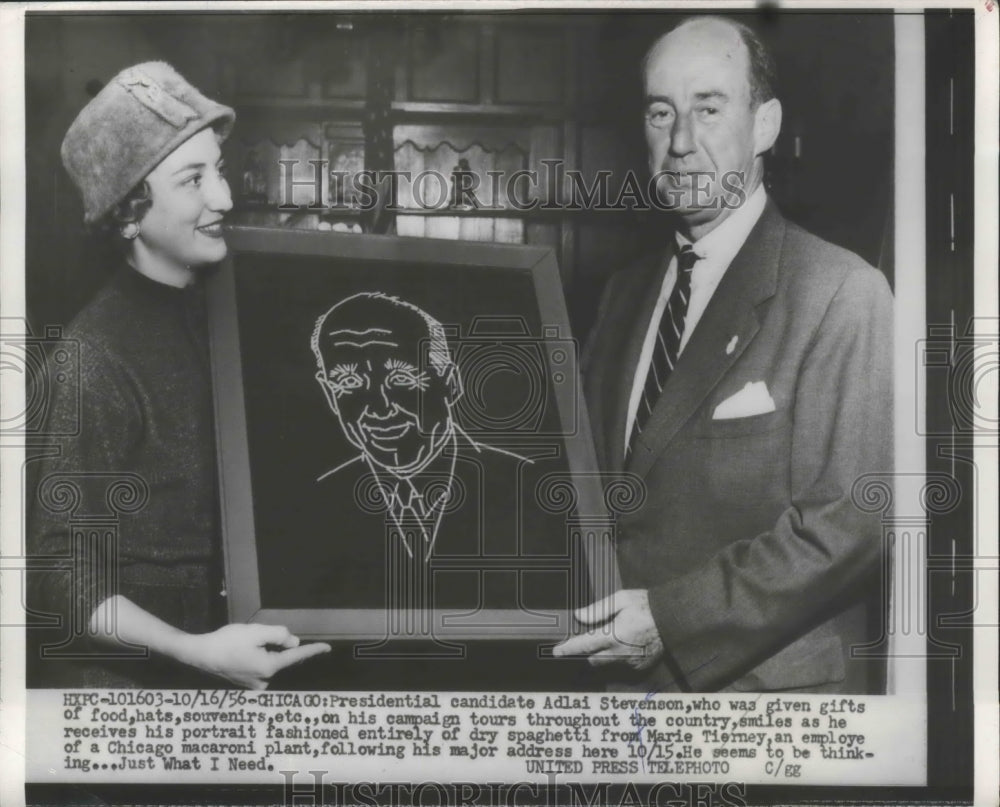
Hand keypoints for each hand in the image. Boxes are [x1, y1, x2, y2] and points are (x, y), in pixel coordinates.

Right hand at [176, 624, 330, 688]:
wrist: (199, 654)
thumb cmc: (226, 642)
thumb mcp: (256, 632)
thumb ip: (279, 635)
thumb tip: (293, 642)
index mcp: (269, 668)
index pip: (296, 656)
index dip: (312, 650)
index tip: (327, 648)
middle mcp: (264, 681)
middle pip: (282, 659)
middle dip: (279, 646)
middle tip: (257, 637)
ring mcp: (254, 685)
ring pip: (271, 663)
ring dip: (266, 652)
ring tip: (243, 644)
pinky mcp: (245, 683)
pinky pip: (261, 668)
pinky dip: (259, 658)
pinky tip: (242, 650)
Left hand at [552, 589, 663, 670]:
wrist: (673, 619)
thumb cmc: (647, 605)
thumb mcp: (621, 599)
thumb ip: (598, 610)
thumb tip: (579, 615)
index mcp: (613, 635)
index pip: (584, 645)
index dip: (568, 649)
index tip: (556, 651)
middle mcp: (620, 652)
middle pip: (593, 659)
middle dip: (588, 651)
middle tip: (592, 638)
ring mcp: (631, 661)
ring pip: (607, 663)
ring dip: (604, 654)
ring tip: (613, 638)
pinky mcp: (640, 665)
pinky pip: (623, 664)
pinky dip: (619, 656)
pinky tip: (627, 643)